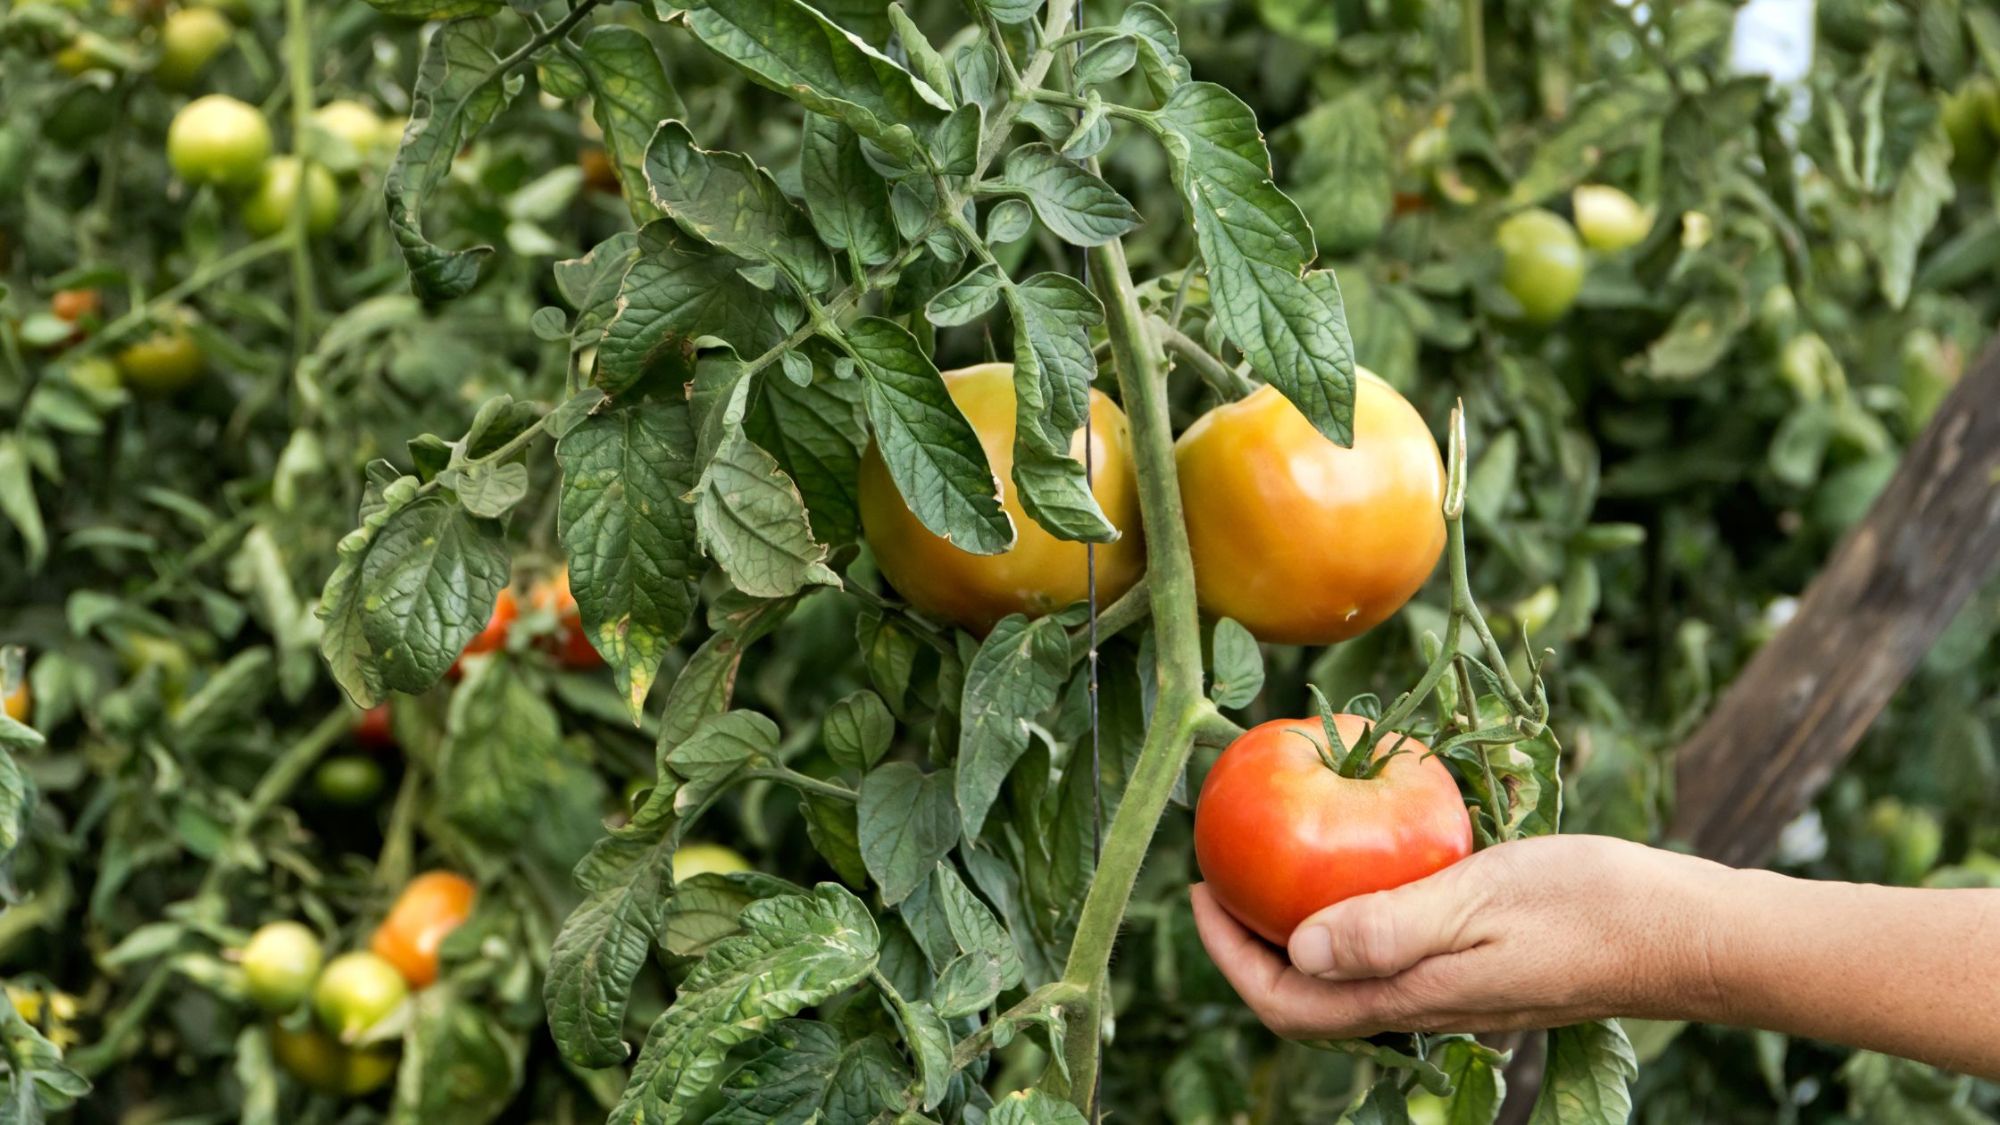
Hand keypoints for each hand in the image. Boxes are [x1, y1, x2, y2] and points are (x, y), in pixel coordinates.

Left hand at [1190, 834, 1722, 1039]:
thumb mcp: (1478, 899)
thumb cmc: (1590, 906)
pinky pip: (1392, 952)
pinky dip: (1353, 915)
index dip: (1229, 957)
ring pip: (1348, 976)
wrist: (1688, 933)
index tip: (1199, 893)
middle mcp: (1422, 1004)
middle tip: (1222, 873)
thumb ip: (1388, 928)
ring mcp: (1453, 990)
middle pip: (1307, 997)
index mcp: (1411, 996)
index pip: (1288, 1003)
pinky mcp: (1481, 968)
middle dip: (1251, 944)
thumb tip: (1300, 951)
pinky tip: (1363, 863)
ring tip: (1274, 865)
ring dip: (1300, 930)